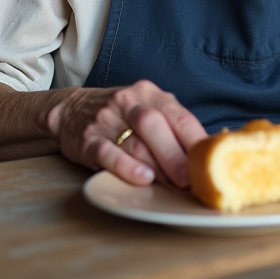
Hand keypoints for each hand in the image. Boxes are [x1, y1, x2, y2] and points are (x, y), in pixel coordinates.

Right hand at [45, 80, 206, 187]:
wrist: (71, 109)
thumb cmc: (122, 116)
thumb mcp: (148, 109)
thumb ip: (173, 127)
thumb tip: (206, 155)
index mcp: (151, 94)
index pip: (179, 116)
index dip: (195, 141)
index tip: (208, 162)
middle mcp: (129, 103)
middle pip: (156, 125)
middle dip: (175, 155)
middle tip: (189, 179)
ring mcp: (107, 119)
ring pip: (135, 141)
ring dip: (156, 165)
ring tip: (171, 184)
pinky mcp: (88, 139)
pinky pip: (108, 152)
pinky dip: (127, 167)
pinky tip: (143, 178)